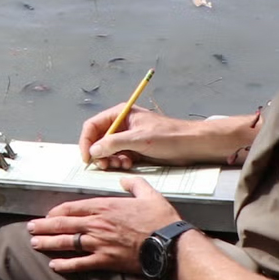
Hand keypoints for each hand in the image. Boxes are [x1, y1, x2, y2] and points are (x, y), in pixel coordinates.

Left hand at [29, 177, 180, 275]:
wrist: (171, 244)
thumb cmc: (161, 219)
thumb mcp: (149, 194)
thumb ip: (134, 184)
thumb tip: (124, 179)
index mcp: (105, 207)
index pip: (72, 208)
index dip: (57, 212)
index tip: (48, 214)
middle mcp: (97, 224)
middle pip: (63, 224)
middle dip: (44, 226)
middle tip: (30, 227)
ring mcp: (99, 243)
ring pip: (67, 242)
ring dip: (48, 243)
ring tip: (34, 244)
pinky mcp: (105, 260)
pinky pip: (80, 263)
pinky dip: (66, 264)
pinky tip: (54, 265)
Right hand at [79, 104, 247, 168]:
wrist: (192, 145)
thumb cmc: (169, 136)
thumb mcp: (138, 139)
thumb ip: (113, 143)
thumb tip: (93, 151)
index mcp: (120, 114)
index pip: (92, 126)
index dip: (86, 141)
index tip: (87, 157)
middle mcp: (121, 125)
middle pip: (98, 139)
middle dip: (100, 153)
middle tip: (105, 165)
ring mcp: (128, 137)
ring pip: (108, 150)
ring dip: (111, 159)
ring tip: (121, 164)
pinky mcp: (135, 149)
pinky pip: (119, 156)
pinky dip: (120, 162)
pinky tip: (129, 164)